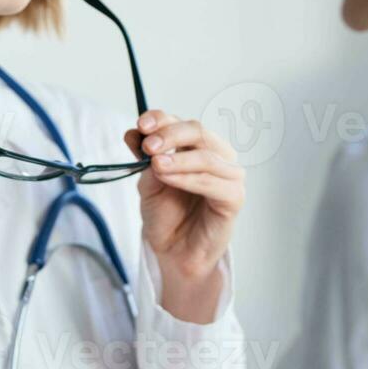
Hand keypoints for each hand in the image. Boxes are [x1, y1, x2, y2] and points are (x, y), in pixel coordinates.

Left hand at [126, 110, 243, 320]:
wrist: (173, 249)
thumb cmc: (165, 214)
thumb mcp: (147, 181)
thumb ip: (144, 157)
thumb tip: (133, 132)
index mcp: (197, 145)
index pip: (180, 122)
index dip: (161, 119)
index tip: (140, 126)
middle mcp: (217, 155)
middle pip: (198, 131)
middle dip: (170, 135)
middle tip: (148, 146)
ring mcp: (229, 175)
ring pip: (207, 156)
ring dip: (179, 159)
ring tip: (156, 164)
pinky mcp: (234, 198)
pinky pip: (214, 183)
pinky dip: (189, 178)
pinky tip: (169, 179)